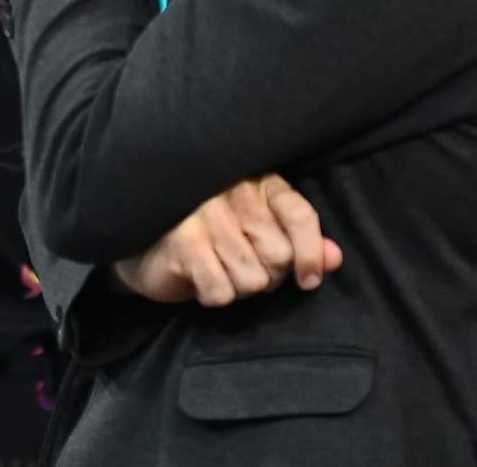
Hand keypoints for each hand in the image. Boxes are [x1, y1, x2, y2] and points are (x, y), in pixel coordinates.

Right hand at [110, 174, 343, 306]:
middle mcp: (231, 190)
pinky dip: (213, 295)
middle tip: (241, 265)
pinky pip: (223, 292)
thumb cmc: (208, 233)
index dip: (311, 254)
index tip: (307, 280)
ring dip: (237, 287)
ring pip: (253, 280)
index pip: (301, 215)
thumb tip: (336, 259)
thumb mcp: (258, 233)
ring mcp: (205, 214)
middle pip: (279, 256)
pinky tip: (199, 277)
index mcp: (257, 182)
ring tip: (217, 268)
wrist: (141, 240)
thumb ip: (300, 243)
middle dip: (266, 275)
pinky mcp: (183, 241)